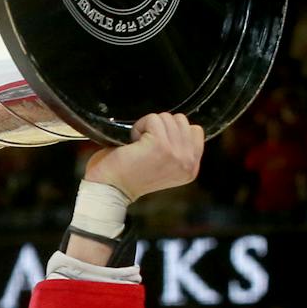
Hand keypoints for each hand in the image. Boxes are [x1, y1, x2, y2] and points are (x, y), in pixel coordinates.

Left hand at [82, 112, 204, 201]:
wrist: (110, 189)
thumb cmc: (130, 175)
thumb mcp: (166, 164)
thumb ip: (179, 149)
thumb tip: (179, 124)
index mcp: (191, 169)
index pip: (196, 131)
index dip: (173, 131)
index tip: (156, 146)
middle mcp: (188, 163)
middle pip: (182, 121)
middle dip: (161, 127)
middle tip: (145, 145)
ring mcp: (176, 154)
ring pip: (168, 117)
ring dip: (149, 126)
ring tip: (139, 145)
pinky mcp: (161, 146)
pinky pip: (153, 118)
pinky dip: (139, 126)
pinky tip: (133, 143)